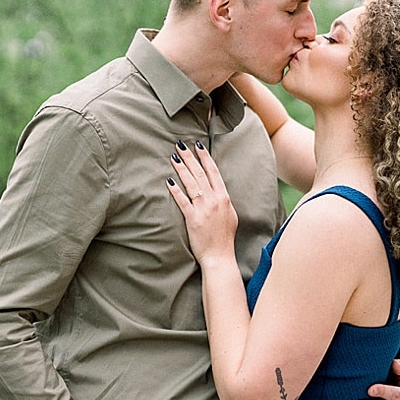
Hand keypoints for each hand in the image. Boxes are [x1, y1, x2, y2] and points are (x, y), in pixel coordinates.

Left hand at [166, 140, 237, 265]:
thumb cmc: (224, 237)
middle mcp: (214, 200)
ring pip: (191, 183)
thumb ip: (223, 201)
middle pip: (200, 173)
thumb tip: (217, 191)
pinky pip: (182, 201)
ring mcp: (203, 209)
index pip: (214, 172)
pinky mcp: (193, 218)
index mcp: (224, 197)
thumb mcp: (230, 215)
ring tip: (173, 157)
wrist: (220, 256)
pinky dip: (176, 190)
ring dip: (181, 168)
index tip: (198, 145)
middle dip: (190, 157)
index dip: (205, 157)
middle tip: (180, 144)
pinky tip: (169, 181)